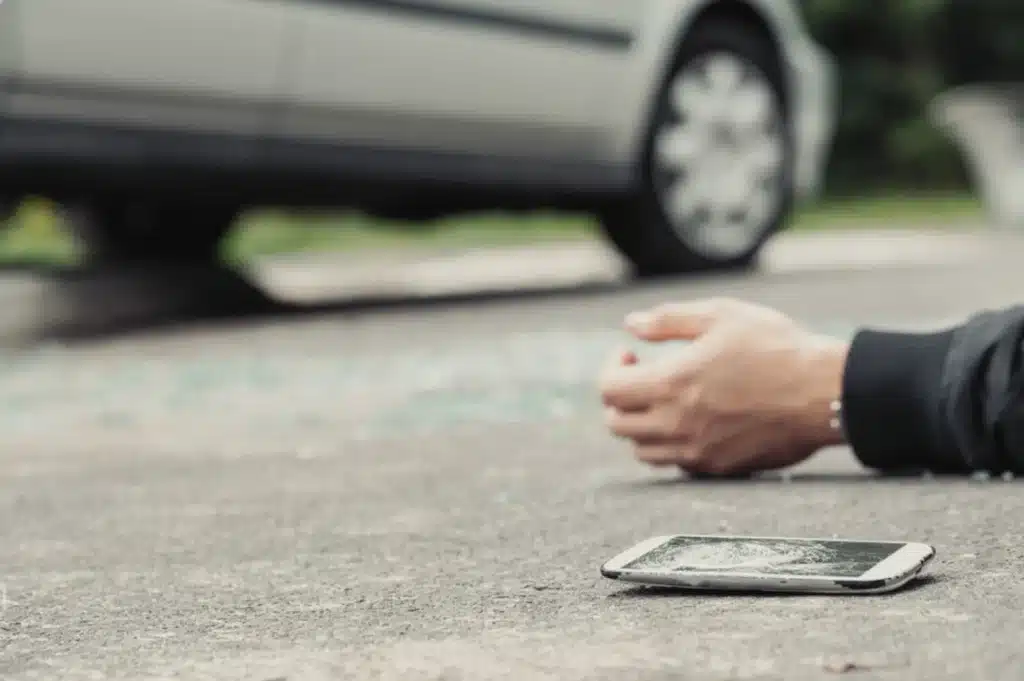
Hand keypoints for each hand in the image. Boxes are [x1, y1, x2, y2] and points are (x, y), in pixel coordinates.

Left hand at [599, 298, 848, 475]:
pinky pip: (675, 464)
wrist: (825, 393)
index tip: (631, 354)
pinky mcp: (718, 468)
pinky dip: (669, 445)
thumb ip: (669, 320)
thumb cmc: (776, 348)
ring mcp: (696, 451)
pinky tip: (690, 421)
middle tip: (641, 376)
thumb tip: (631, 325)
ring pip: (642, 450)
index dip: (612, 368)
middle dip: (619, 398)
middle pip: (617, 424)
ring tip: (663, 400)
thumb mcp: (721, 316)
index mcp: (670, 385)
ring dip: (641, 424)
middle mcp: (676, 424)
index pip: (609, 390)